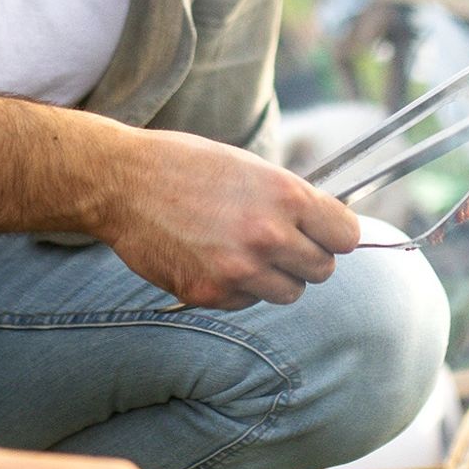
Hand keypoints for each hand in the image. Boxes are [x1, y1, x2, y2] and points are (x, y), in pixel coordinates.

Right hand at [94, 130, 359, 308]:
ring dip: (274, 277)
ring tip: (244, 251)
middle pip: (322, 270)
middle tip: (280, 243)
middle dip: (305, 258)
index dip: (335, 234)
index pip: (347, 236)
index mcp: (286, 197)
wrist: (122, 183)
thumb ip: (291, 200)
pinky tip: (212, 259)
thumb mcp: (250, 168)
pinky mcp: (210, 293)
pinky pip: (246, 302)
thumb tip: (327, 226)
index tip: (323, 233)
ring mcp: (239, 270)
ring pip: (288, 293)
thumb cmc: (186, 166)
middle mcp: (268, 236)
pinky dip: (237, 287)